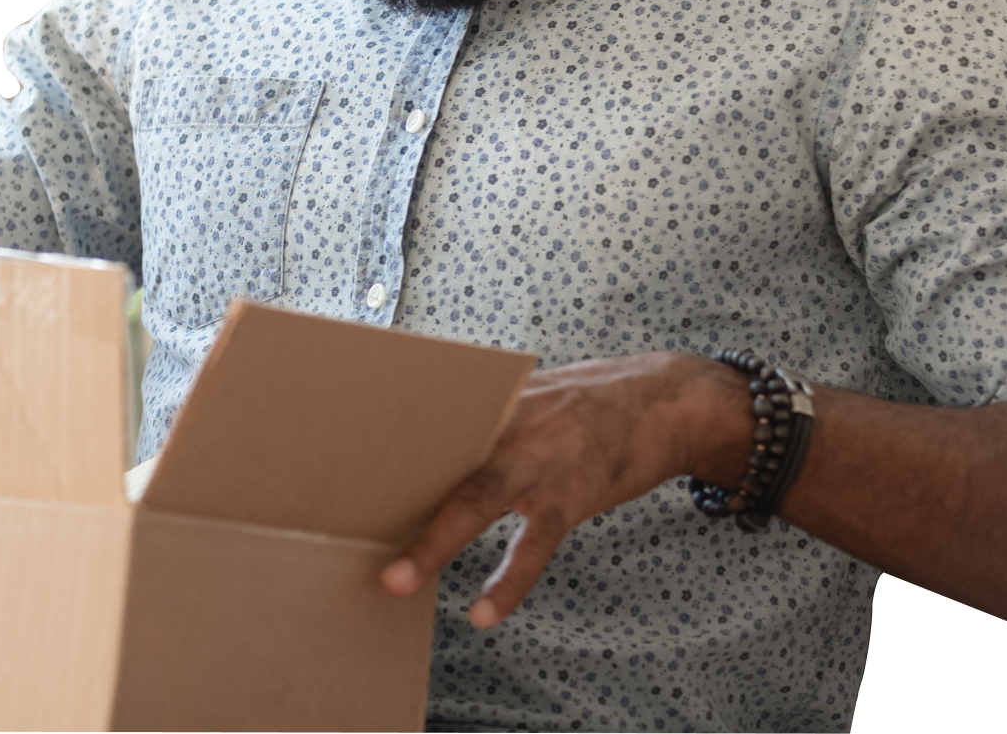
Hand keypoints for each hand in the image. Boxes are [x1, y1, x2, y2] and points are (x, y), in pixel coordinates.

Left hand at [381, 349, 752, 626]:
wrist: (668, 399)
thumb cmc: (594, 401)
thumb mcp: (535, 395)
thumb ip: (489, 419)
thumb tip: (440, 446)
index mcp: (493, 398)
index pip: (427, 414)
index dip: (383, 434)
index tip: (337, 452)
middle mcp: (508, 421)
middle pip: (440, 455)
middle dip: (394, 487)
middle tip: (346, 518)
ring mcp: (540, 458)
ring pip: (477, 499)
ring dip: (435, 542)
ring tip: (398, 579)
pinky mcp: (571, 492)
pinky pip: (534, 544)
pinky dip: (510, 579)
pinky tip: (484, 610)